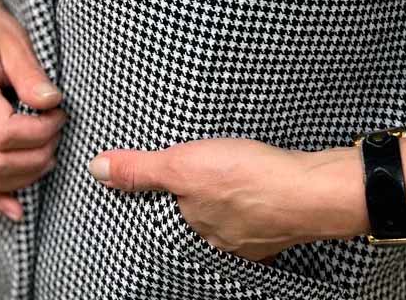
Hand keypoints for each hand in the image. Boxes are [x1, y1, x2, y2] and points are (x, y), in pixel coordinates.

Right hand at [0, 0, 66, 221]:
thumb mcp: (14, 40)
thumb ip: (31, 73)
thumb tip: (52, 102)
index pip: (4, 131)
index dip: (40, 131)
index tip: (60, 115)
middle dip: (37, 155)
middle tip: (59, 134)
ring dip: (22, 176)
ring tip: (48, 154)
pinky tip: (18, 208)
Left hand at [88, 137, 369, 261]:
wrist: (309, 189)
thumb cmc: (246, 177)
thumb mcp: (183, 165)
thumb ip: (141, 170)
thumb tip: (97, 169)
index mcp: (194, 227)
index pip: (171, 212)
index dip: (169, 193)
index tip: (173, 174)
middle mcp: (222, 240)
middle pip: (202, 215)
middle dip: (201, 196)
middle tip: (203, 171)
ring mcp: (254, 237)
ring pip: (232, 216)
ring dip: (230, 198)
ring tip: (230, 175)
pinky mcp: (281, 224)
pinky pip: (261, 214)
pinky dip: (258, 200)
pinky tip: (261, 186)